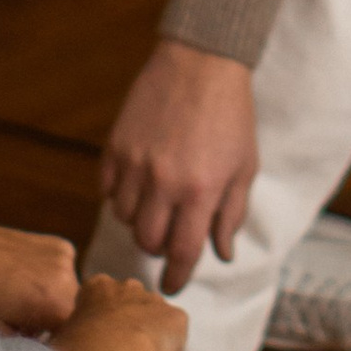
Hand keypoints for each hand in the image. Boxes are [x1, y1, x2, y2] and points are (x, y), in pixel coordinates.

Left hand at [0, 219, 78, 335]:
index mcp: (56, 307)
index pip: (72, 341)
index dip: (49, 347)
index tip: (22, 342)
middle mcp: (69, 280)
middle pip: (71, 318)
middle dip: (49, 324)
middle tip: (14, 320)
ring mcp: (66, 258)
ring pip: (67, 296)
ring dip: (48, 302)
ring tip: (13, 297)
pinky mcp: (60, 245)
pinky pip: (61, 276)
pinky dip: (47, 282)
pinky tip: (19, 278)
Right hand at [46, 274, 191, 350]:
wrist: (106, 348)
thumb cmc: (73, 350)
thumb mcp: (64, 340)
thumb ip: (75, 344)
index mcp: (96, 288)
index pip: (101, 307)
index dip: (101, 336)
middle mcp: (126, 287)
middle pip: (130, 317)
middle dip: (127, 343)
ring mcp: (153, 301)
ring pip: (151, 333)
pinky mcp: (175, 318)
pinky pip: (170, 349)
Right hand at [100, 38, 259, 295]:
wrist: (202, 63)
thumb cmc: (231, 116)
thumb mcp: (244, 168)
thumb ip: (231, 215)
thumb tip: (222, 255)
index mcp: (201, 190)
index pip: (182, 252)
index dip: (177, 277)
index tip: (173, 286)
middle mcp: (164, 181)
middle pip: (147, 241)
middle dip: (158, 248)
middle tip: (170, 237)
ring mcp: (136, 162)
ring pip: (123, 217)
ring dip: (140, 220)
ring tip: (157, 203)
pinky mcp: (116, 144)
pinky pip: (107, 189)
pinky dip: (120, 196)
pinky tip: (138, 183)